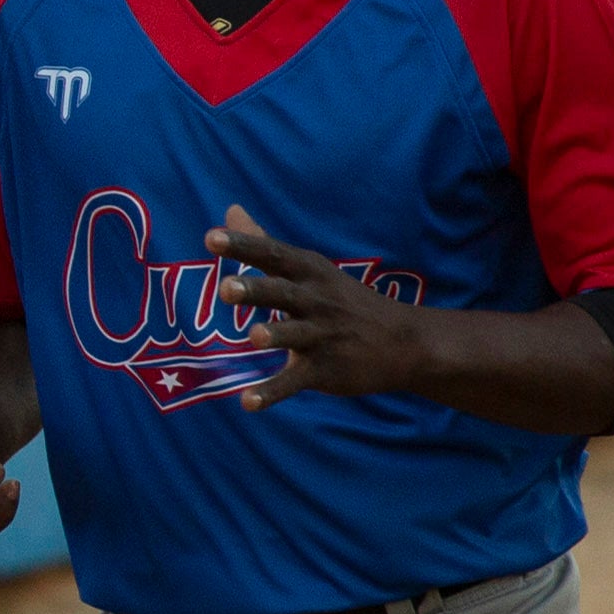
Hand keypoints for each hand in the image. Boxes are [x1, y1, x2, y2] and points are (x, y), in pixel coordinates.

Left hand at [202, 202, 428, 409]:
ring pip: (294, 335)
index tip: (211, 238)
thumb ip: (264, 241)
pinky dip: (272, 393)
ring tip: (252, 337)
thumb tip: (229, 210)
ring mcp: (321, 336)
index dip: (243, 246)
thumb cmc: (342, 299)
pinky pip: (294, 381)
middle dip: (255, 290)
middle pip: (282, 292)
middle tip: (225, 289)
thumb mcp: (310, 267)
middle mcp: (315, 301)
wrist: (403, 342)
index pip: (272, 255)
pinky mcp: (325, 370)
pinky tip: (247, 403)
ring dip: (274, 335)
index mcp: (308, 273)